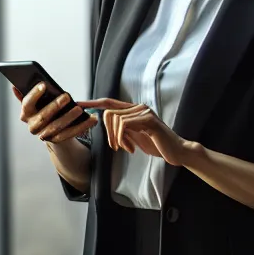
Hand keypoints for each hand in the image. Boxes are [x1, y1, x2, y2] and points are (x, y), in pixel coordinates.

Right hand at [15, 83, 97, 143]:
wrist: (49, 128)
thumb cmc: (43, 108)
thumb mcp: (35, 101)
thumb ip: (26, 94)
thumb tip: (14, 86)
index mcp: (25, 114)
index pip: (27, 104)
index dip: (34, 94)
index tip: (44, 84)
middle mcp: (33, 127)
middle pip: (43, 117)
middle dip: (55, 106)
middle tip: (66, 96)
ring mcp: (45, 135)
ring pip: (58, 127)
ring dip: (69, 118)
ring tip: (81, 109)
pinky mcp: (58, 141)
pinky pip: (71, 134)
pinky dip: (83, 126)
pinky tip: (92, 118)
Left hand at [79, 98, 201, 166]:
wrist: (176, 152)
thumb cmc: (156, 145)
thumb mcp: (134, 136)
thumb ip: (121, 128)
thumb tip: (107, 124)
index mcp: (134, 110)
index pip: (109, 103)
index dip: (92, 103)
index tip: (77, 104)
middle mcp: (138, 107)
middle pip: (108, 113)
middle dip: (108, 133)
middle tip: (116, 147)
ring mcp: (144, 112)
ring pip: (115, 119)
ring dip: (115, 138)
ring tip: (125, 148)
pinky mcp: (148, 120)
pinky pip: (124, 124)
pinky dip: (123, 138)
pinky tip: (131, 149)